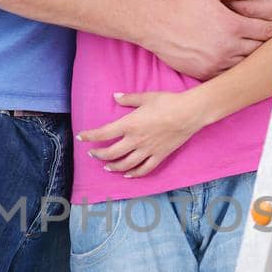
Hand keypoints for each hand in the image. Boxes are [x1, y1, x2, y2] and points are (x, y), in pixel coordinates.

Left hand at [76, 90, 201, 178]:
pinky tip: (128, 175)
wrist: (190, 112)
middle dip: (98, 154)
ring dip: (113, 167)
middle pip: (111, 153)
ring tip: (106, 166)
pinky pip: (144, 169)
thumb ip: (128, 99)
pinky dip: (134, 174)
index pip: (103, 133)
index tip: (81, 137)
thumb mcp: (146, 97)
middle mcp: (136, 140)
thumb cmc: (168, 102)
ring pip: (125, 165)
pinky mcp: (159, 156)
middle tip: (92, 153)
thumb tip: (115, 97)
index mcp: (129, 124)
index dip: (90, 136)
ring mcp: (147, 150)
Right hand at [144, 0, 271, 80]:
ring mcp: (216, 63)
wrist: (153, 23)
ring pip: (245, 64)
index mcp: (233, 25)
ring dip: (250, 56)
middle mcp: (228, 48)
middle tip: (268, 38)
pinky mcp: (204, 73)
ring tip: (252, 49)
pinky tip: (233, 58)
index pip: (266, 31)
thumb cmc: (181, 2)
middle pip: (259, 49)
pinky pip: (228, 74)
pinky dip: (233, 67)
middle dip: (265, 43)